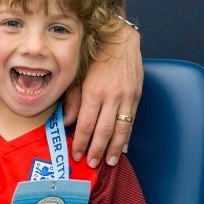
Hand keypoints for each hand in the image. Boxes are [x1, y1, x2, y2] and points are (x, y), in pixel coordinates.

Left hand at [64, 24, 141, 166]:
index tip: (76, 154)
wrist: (119, 40)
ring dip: (114, 148)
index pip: (85, 124)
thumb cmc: (93, 56)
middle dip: (96, 150)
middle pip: (103, 131)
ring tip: (109, 162)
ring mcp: (126, 97)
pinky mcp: (136, 96)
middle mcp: (111, 97)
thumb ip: (72, 100)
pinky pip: (131, 121)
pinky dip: (127, 136)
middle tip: (91, 164)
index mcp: (93, 92)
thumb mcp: (77, 75)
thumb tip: (67, 122)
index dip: (80, 142)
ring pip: (120, 129)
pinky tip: (123, 147)